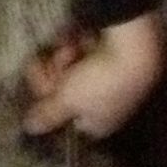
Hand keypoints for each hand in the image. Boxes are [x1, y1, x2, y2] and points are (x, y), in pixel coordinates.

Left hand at [23, 10, 163, 138]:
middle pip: (66, 91)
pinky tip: (81, 38)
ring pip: (74, 69)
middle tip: (56, 61)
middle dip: (56, 73)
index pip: (66, 117)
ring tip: (71, 47)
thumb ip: (47, 114)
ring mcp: (111, 81)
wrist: (136, 50)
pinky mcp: (114, 57)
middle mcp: (105, 106)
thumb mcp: (67, 100)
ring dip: (66, 55)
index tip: (39, 84)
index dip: (49, 100)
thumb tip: (30, 128)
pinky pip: (87, 53)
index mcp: (97, 124)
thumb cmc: (100, 83)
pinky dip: (80, 44)